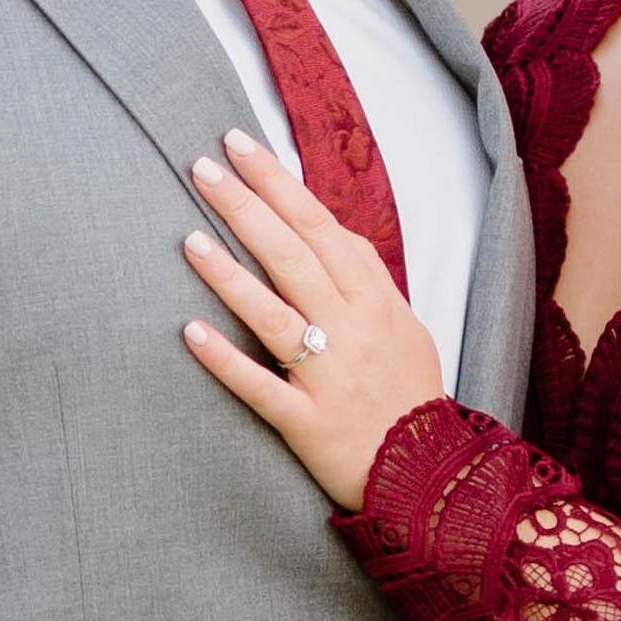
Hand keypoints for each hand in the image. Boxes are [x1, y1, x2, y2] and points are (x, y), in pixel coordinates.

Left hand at [180, 130, 446, 511]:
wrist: (431, 474)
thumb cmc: (408, 394)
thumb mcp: (404, 325)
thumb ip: (367, 278)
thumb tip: (331, 230)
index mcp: (373, 301)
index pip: (320, 227)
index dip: (279, 185)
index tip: (240, 146)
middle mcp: (351, 330)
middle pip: (293, 256)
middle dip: (247, 208)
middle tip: (202, 168)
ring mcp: (329, 376)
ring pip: (275, 315)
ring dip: (231, 276)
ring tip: (189, 239)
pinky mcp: (309, 422)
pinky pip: (262, 388)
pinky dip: (228, 362)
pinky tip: (192, 334)